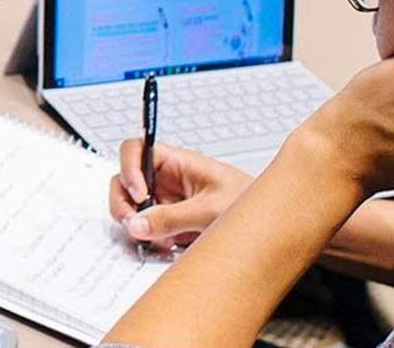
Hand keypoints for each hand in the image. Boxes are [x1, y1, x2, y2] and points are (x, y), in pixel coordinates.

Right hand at [107, 141, 251, 252]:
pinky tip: (168, 243)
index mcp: (178, 162)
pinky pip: (146, 227)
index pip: (137, 150)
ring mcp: (165, 200)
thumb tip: (137, 224)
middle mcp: (167, 178)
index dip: (129, 168)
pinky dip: (149, 238)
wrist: (268, 228)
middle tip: (135, 224)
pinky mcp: (168, 221)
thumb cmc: (249, 204)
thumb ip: (172, 218)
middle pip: (125, 180)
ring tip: (158, 237)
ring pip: (132, 206)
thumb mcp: (210, 211)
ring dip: (136, 223)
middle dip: (124, 203)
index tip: (139, 194)